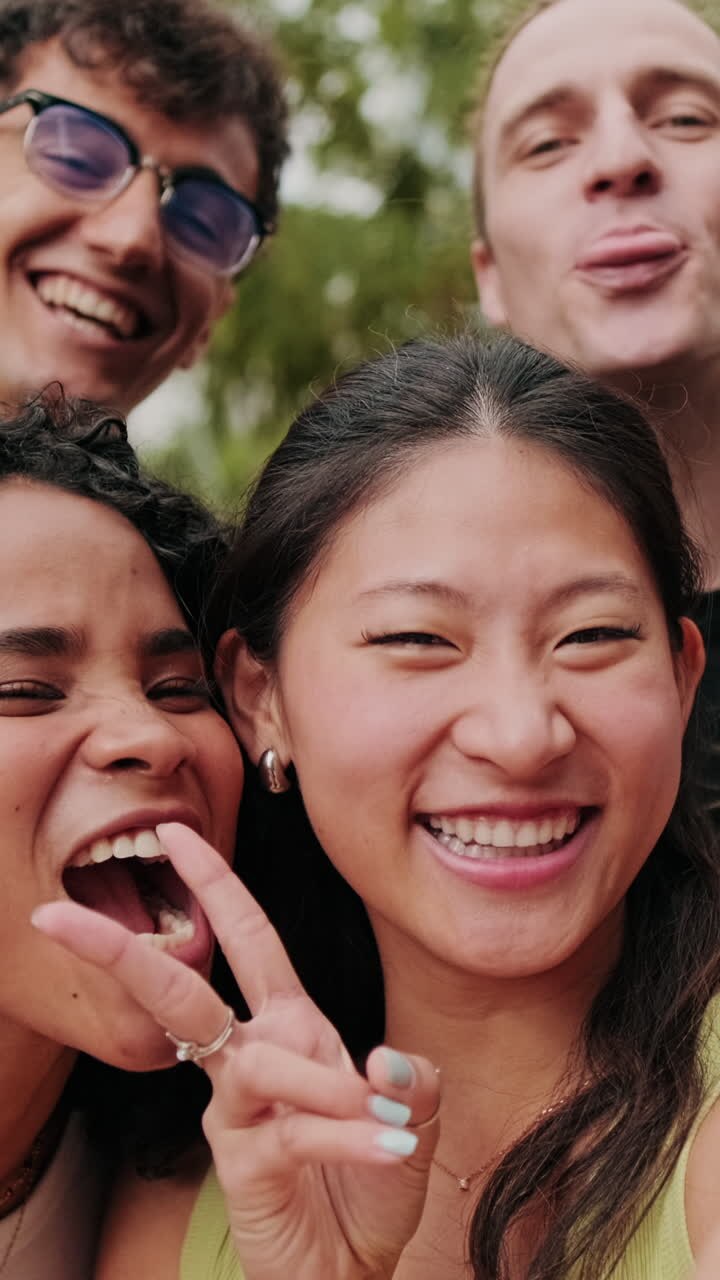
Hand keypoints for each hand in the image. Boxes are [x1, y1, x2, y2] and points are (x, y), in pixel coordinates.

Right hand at [33, 823, 439, 1279]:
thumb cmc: (369, 1177)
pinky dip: (346, 1135)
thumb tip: (383, 1058)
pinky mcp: (244, 1162)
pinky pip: (292, 1129)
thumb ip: (414, 1079)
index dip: (213, 882)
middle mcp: (253, 1055)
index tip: (174, 832)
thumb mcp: (413, 1116)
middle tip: (59, 913)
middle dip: (123, 948)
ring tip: (380, 1111)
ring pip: (251, 1059)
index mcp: (289, 1024)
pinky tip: (386, 1147)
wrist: (352, 1268)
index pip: (246, 938)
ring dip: (319, 1081)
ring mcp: (238, 1109)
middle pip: (181, 988)